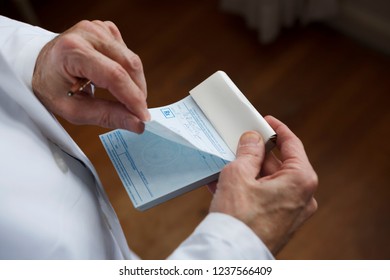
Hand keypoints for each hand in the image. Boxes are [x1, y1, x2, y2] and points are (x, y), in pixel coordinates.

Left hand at [32, 20, 149, 132]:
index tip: (143, 117)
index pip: (114, 76)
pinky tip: (115, 79)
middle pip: (129, 65)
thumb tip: (137, 123)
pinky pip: (128, 54)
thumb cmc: (52, 86)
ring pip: (132, 60)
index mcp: (73, 50)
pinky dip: (128, 72)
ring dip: (134, 83)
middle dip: (138, 92)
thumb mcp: (73, 109)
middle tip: (137, 113)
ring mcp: (98, 28)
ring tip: (123, 99)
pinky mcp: (106, 30)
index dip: (133, 98)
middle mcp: (88, 33)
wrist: (39, 65)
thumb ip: (107, 115)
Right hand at [209, 116, 317, 254]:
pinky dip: (247, 188)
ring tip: (226, 162)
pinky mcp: (277, 222)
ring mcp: (290, 212)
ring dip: (247, 171)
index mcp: (300, 180)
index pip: (292, 144)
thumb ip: (248, 151)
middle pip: (278, 164)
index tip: (265, 120)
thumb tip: (252, 139)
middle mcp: (301, 196)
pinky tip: (225, 182)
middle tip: (238, 142)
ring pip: (268, 181)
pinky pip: (263, 197)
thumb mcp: (239, 174)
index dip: (277, 129)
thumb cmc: (239, 217)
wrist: (231, 256)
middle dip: (256, 153)